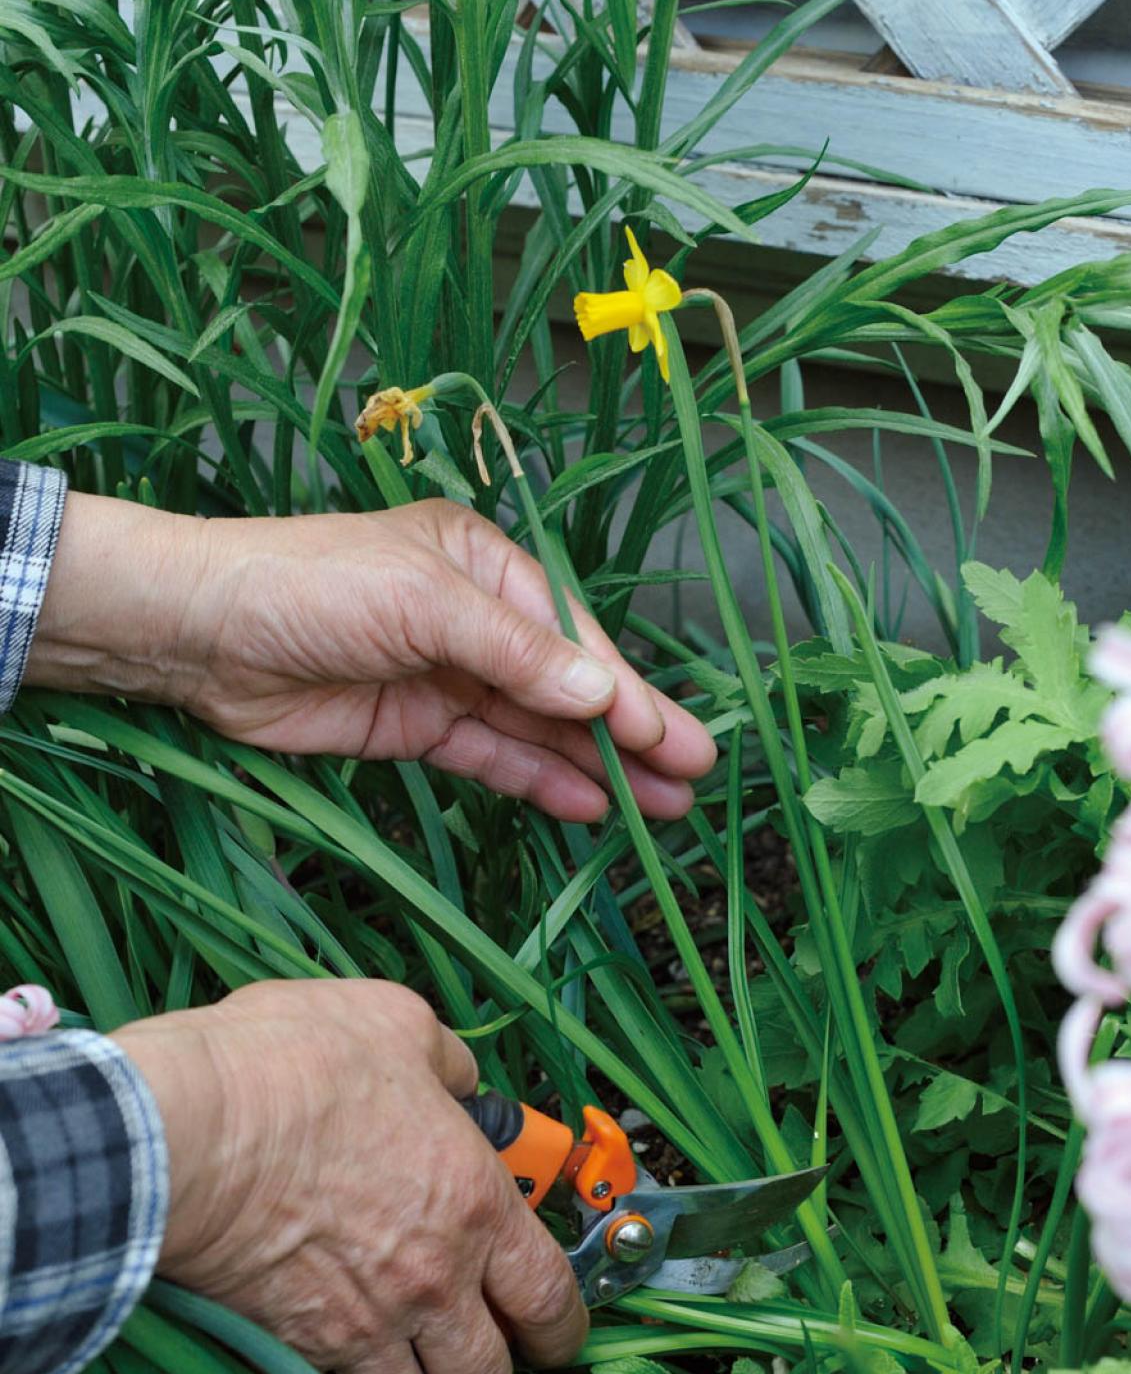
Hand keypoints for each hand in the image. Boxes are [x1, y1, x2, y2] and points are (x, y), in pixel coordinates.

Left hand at [29, 492, 715, 820]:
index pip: (573, 633)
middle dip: (629, 733)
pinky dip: (537, 781)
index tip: (676, 739)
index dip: (626, 689)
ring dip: (594, 766)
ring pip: (536, 728)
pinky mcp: (413, 728)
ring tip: (658, 810)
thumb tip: (599, 692)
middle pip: (566, 684)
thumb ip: (514, 651)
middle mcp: (473, 618)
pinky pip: (491, 757)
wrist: (196, 631)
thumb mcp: (421, 602)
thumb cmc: (308, 583)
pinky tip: (586, 806)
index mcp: (484, 563)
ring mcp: (444, 676)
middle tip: (691, 782)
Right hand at [114, 980, 587, 1373]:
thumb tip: (457, 1077)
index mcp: (473, 1201)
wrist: (187, 1128)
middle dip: (492, 1369)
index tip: (560, 1329)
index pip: (549, 1294)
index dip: (564, 1324)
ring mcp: (361, 1322)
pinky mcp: (292, 1346)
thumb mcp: (395, 1023)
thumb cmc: (289, 1069)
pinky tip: (332, 1366)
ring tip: (404, 1366)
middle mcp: (430, 1278)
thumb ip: (443, 1061)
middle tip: (480, 1349)